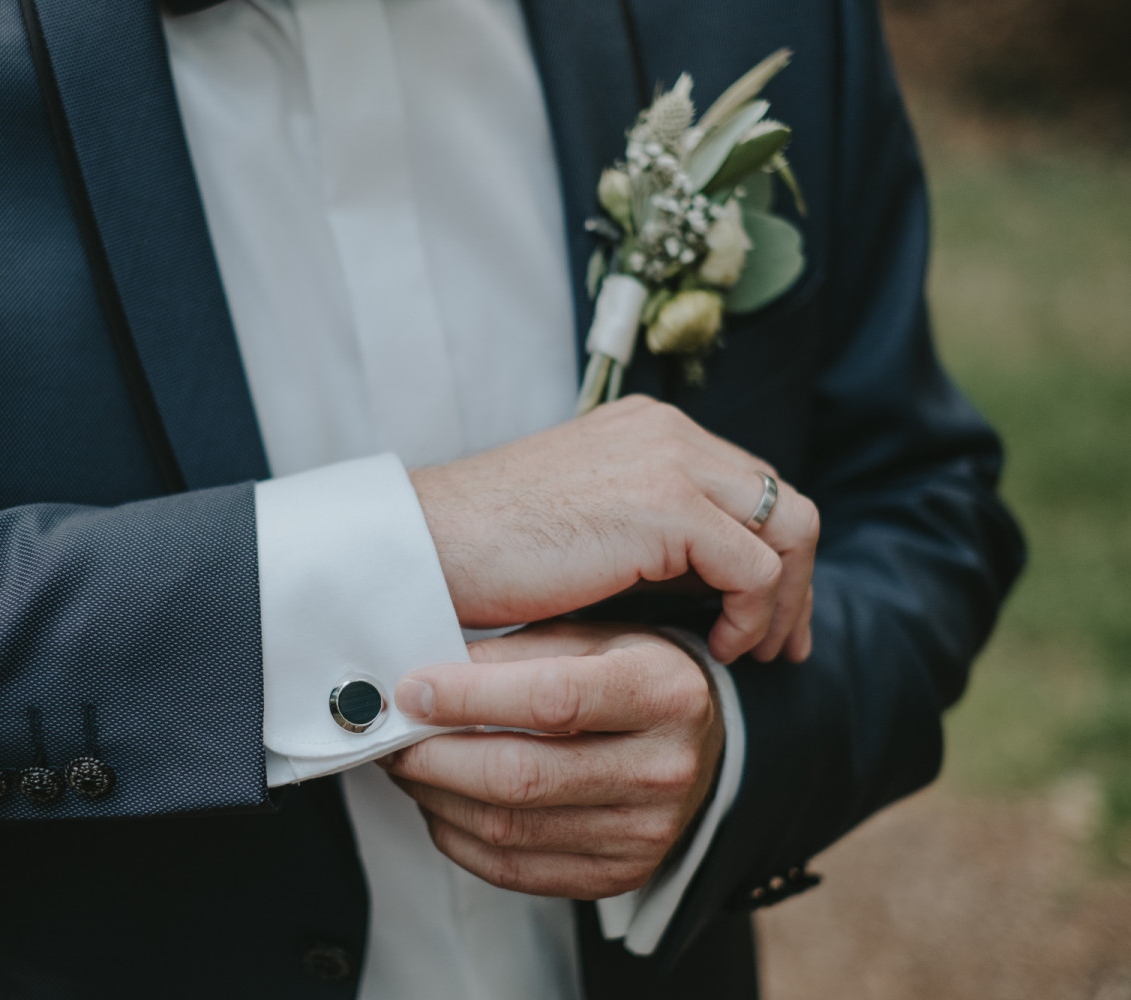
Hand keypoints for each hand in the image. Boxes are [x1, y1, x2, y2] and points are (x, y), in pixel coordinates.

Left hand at [379, 622, 724, 899]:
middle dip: (434, 757)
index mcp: (663, 692)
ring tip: (409, 765)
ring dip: (436, 797)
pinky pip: (514, 870)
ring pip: (508, 828)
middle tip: (394, 735)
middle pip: (521, 777)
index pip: (552, 700)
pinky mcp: (618, 874)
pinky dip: (458, 837)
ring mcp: (644, 833)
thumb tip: (424, 676)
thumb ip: (512, 653)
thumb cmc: (631, 675)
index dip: (468, 697)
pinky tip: (441, 802)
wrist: (697, 741)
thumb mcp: (589, 637)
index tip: (412, 690)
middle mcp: (663, 768)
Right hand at [410, 393, 817, 662]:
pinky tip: (716, 647)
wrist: (427, 544)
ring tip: (749, 653)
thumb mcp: (585, 525)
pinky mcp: (667, 506)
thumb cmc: (485, 550)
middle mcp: (670, 431)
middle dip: (796, 579)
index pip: (749, 485)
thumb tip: (704, 585)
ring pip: (789, 527)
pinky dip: (752, 614)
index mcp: (649, 429)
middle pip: (783, 501)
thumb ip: (647, 534)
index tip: (765, 620)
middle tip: (780, 647)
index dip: (774, 554)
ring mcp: (672, 461)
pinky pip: (756, 568)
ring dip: (783, 600)